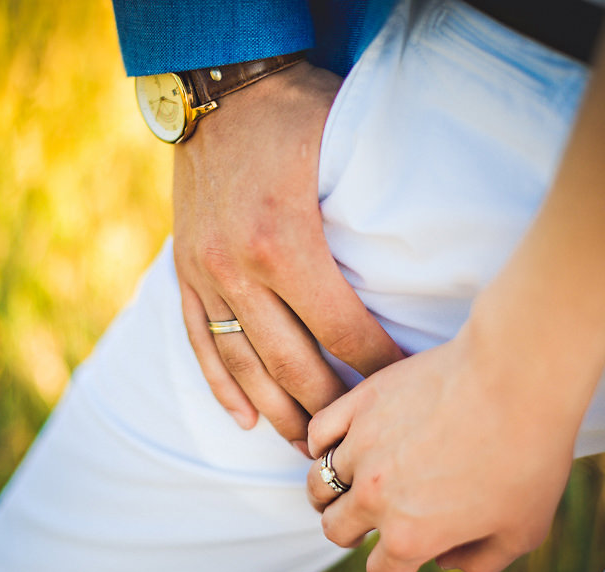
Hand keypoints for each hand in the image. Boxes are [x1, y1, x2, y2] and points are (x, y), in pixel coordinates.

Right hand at [173, 62, 402, 445]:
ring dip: (277, 413)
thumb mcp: (342, 154)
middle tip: (357, 437)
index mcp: (284, 242)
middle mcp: (238, 268)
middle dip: (329, 407)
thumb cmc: (291, 114)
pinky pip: (199, 341)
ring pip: (243, 365)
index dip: (375, 368)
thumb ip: (372, 217)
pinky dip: (220, 384)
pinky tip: (243, 417)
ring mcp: (204, 273)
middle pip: (291, 363)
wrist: (216, 90)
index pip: (341, 331)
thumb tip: (421, 271)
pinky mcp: (183, 271)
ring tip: (306, 448)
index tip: (398, 390)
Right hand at [306, 318, 589, 571]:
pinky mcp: (358, 403)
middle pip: (335, 529)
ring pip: (319, 482)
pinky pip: (317, 432)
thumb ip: (481, 561)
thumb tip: (447, 561)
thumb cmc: (528, 455)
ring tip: (345, 483)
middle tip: (367, 517)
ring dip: (330, 490)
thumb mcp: (523, 531)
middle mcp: (375, 496)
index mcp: (411, 536)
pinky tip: (339, 443)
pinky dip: (322, 444)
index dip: (393, 567)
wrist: (514, 379)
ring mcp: (361, 446)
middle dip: (350, 532)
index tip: (404, 550)